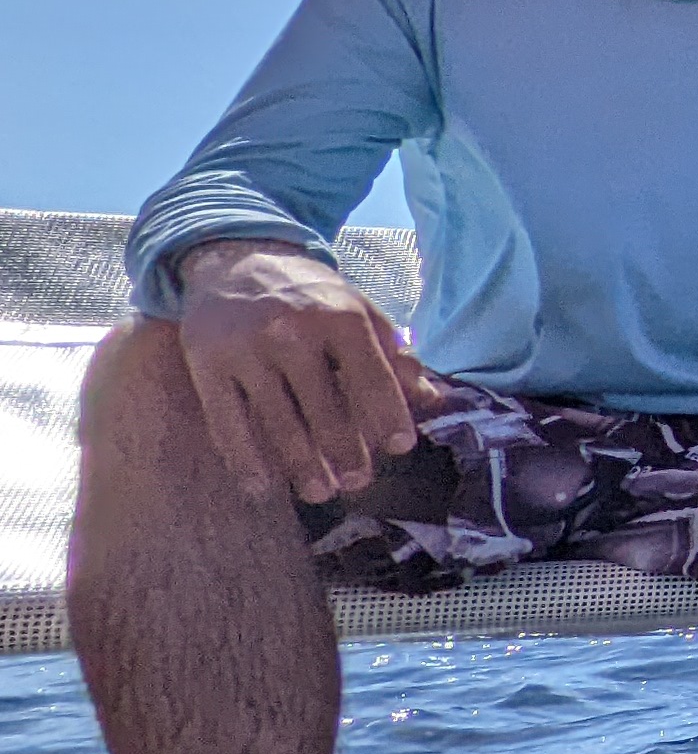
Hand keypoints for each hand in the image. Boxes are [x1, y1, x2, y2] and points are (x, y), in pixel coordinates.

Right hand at [171, 239, 417, 504]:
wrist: (235, 261)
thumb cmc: (309, 295)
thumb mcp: (357, 310)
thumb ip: (394, 355)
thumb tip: (434, 400)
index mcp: (341, 317)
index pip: (372, 377)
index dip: (388, 415)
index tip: (401, 447)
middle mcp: (294, 333)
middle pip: (326, 408)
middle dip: (345, 451)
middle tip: (358, 481)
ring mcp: (247, 351)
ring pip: (279, 422)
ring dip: (301, 465)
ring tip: (320, 492)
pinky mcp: (208, 366)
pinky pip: (228, 423)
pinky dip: (245, 460)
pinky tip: (261, 486)